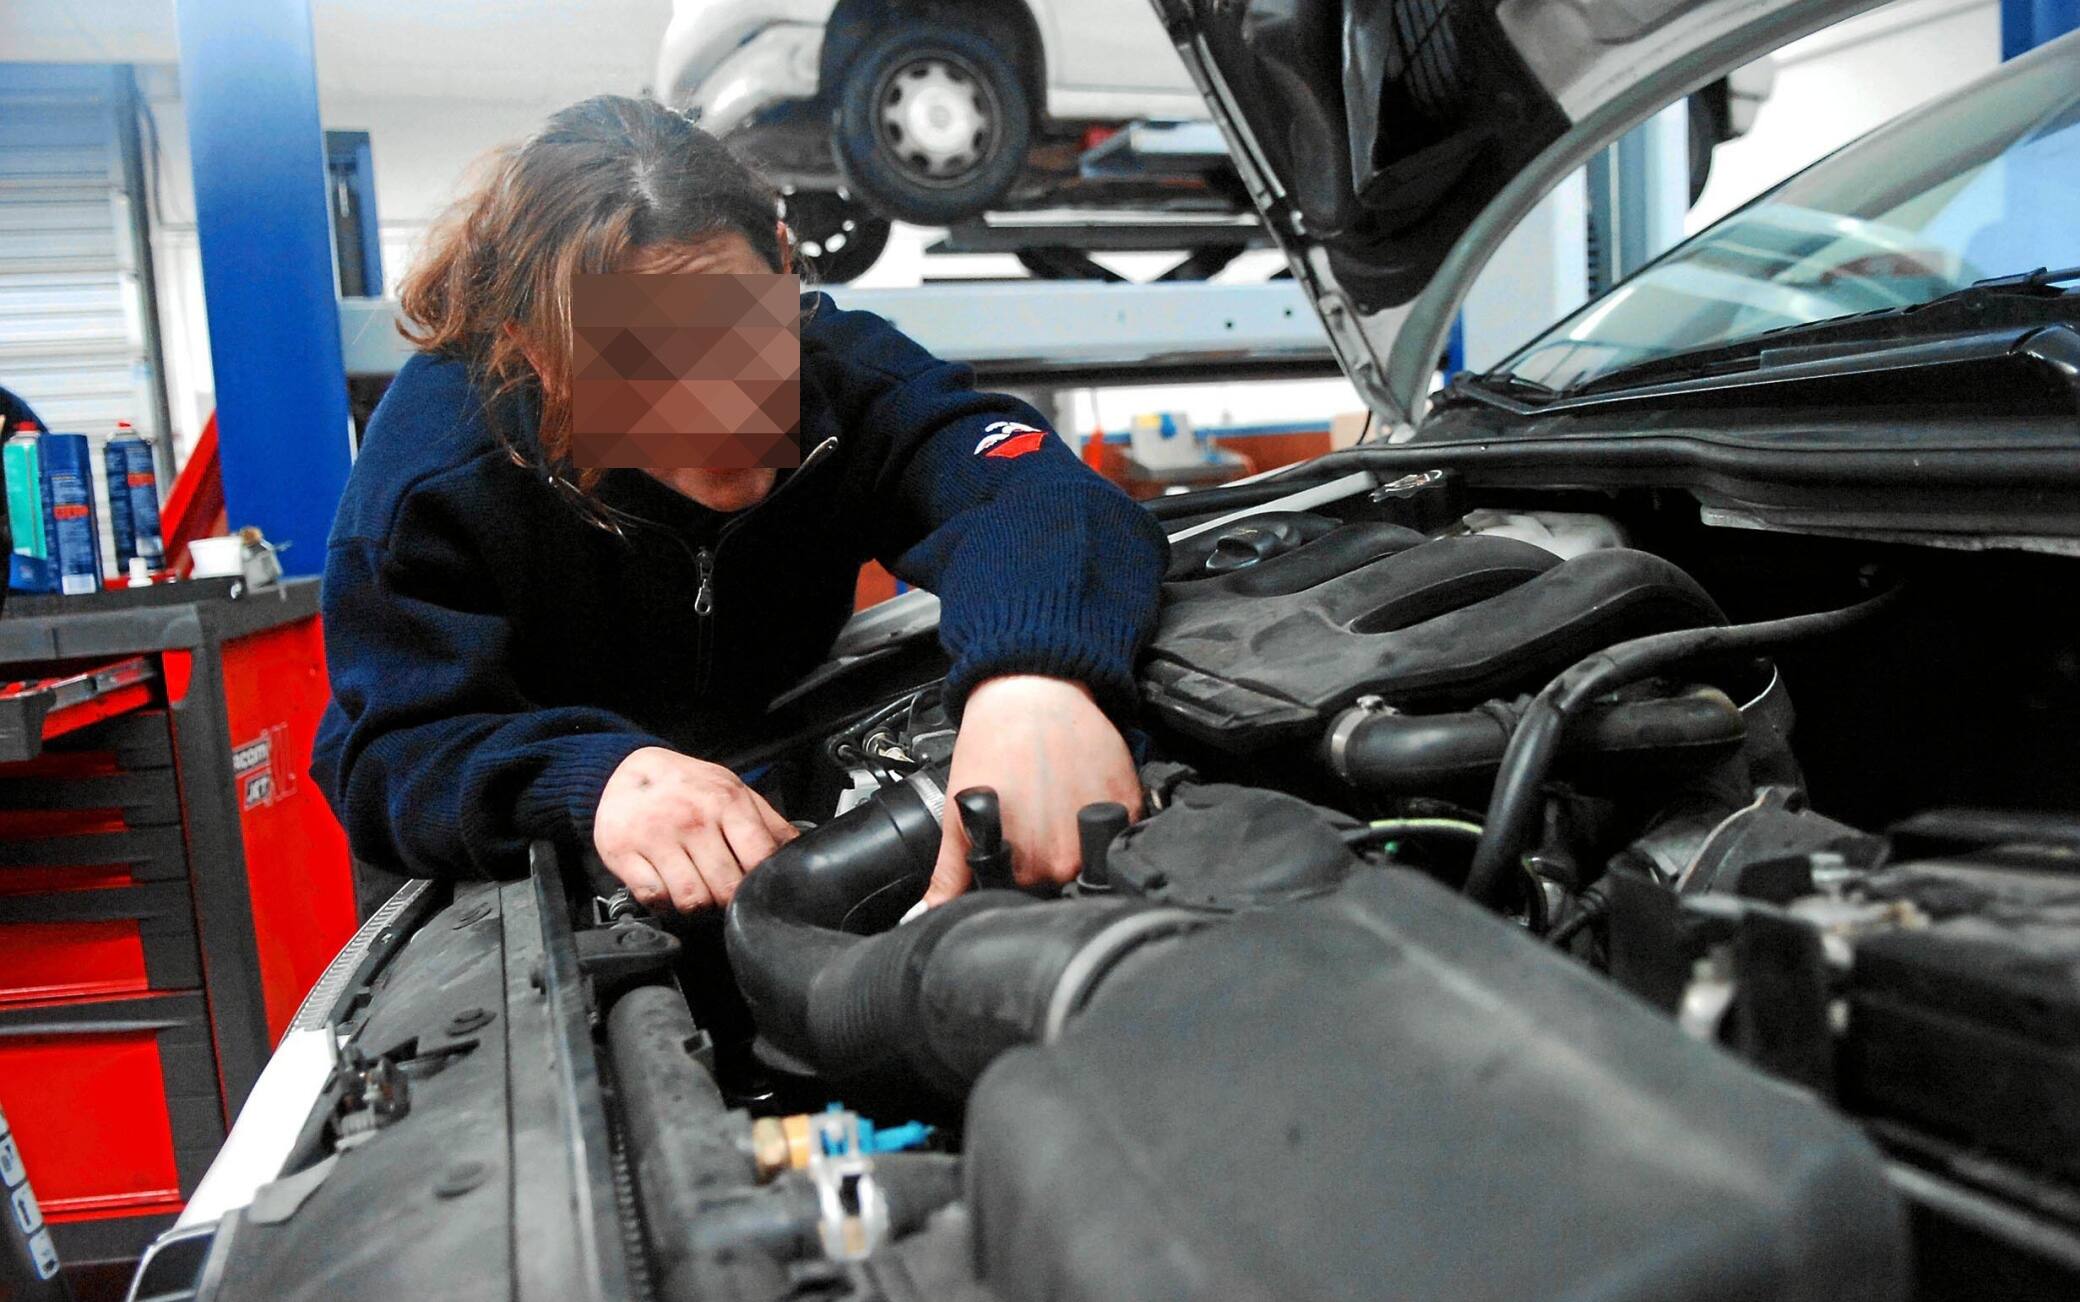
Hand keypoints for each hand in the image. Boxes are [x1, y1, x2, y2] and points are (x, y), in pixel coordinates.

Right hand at [594, 747, 797, 910]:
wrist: (623, 771)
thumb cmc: (686, 786)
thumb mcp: (732, 790)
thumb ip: (768, 822)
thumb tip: (798, 852)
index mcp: (726, 802)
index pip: (759, 858)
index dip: (762, 882)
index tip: (756, 887)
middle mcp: (693, 819)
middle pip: (726, 888)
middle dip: (729, 900)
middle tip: (722, 892)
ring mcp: (657, 837)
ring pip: (691, 900)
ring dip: (697, 905)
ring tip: (695, 889)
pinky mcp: (624, 854)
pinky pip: (654, 898)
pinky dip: (663, 903)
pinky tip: (667, 887)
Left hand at [922, 676, 1140, 905]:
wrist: (1032, 689)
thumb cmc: (994, 739)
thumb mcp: (958, 807)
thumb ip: (951, 869)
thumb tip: (931, 911)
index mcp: (1026, 864)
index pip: (1028, 897)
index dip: (1018, 875)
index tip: (1013, 848)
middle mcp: (1068, 854)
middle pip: (1061, 880)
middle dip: (1046, 856)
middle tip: (1032, 812)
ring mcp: (1101, 829)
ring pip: (1094, 857)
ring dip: (1077, 835)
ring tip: (1055, 797)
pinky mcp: (1129, 801)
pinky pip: (1124, 827)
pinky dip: (1105, 811)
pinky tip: (1080, 785)